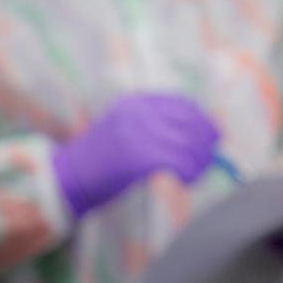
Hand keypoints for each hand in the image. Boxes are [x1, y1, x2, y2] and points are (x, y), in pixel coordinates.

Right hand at [52, 93, 220, 218]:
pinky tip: (185, 181)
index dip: (203, 120)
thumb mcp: (126, 129)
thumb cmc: (99, 159)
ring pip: (187, 144)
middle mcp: (139, 113)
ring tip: (196, 174)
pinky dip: (188, 173)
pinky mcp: (138, 157)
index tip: (215, 134)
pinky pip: (177, 163)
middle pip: (190, 122)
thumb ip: (157, 126)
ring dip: (199, 162)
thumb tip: (200, 136)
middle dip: (206, 142)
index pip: (183, 105)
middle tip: (211, 159)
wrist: (66, 178)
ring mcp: (138, 133)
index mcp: (136, 102)